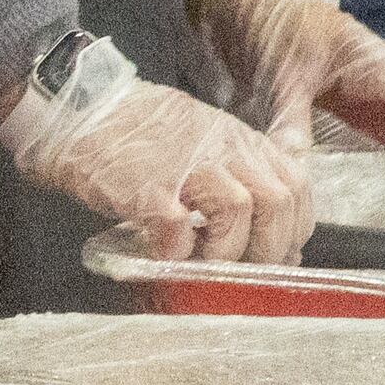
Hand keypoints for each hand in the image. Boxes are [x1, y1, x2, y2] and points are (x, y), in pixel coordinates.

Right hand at [0, 37, 313, 264]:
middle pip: (280, 201)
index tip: (281, 256)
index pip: (298, 188)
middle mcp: (227, 150)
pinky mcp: (147, 186)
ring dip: (227, 252)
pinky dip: (176, 252)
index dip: (295, 230)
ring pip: (240, 210)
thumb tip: (266, 232)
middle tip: (246, 274)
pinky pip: (177, 226)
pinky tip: (165, 256)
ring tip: (206, 269)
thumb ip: (242, 175)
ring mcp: (188, 166)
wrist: (86, 110)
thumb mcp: (212, 141)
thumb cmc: (144, 134)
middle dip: (271, 249)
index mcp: (245, 143)